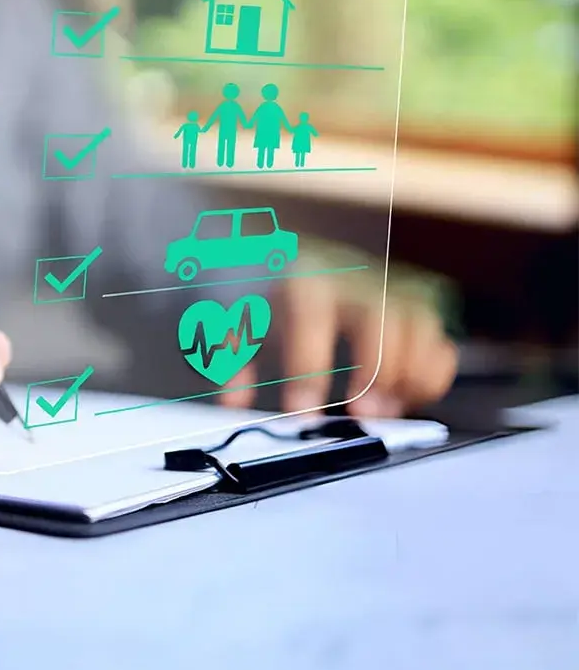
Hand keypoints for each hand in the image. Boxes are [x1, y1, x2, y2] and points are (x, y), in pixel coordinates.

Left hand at [219, 276, 458, 417]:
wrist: (277, 257)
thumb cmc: (260, 292)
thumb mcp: (234, 321)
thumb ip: (233, 363)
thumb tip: (236, 402)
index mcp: (300, 279)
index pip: (310, 316)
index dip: (310, 366)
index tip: (303, 410)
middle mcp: (349, 280)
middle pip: (380, 316)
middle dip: (376, 371)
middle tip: (362, 412)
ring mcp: (384, 291)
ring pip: (419, 325)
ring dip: (410, 375)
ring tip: (386, 409)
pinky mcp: (408, 309)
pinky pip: (436, 338)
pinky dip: (431, 373)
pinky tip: (406, 398)